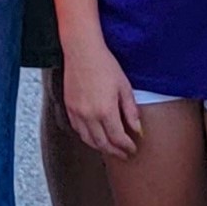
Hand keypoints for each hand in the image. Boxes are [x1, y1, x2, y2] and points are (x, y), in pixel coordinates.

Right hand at [60, 45, 141, 159]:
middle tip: (124, 154)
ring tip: (111, 148)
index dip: (127, 146)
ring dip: (101, 147)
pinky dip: (87, 137)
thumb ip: (130, 111)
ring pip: (88, 140)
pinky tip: (94, 136)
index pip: (118, 138)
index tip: (132, 148)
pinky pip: (78, 130)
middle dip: (115, 151)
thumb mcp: (124, 87)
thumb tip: (138, 129)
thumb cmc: (105, 65)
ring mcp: (77, 112)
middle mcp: (89, 115)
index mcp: (106, 111)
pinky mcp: (69, 107)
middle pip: (103, 143)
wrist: (82, 52)